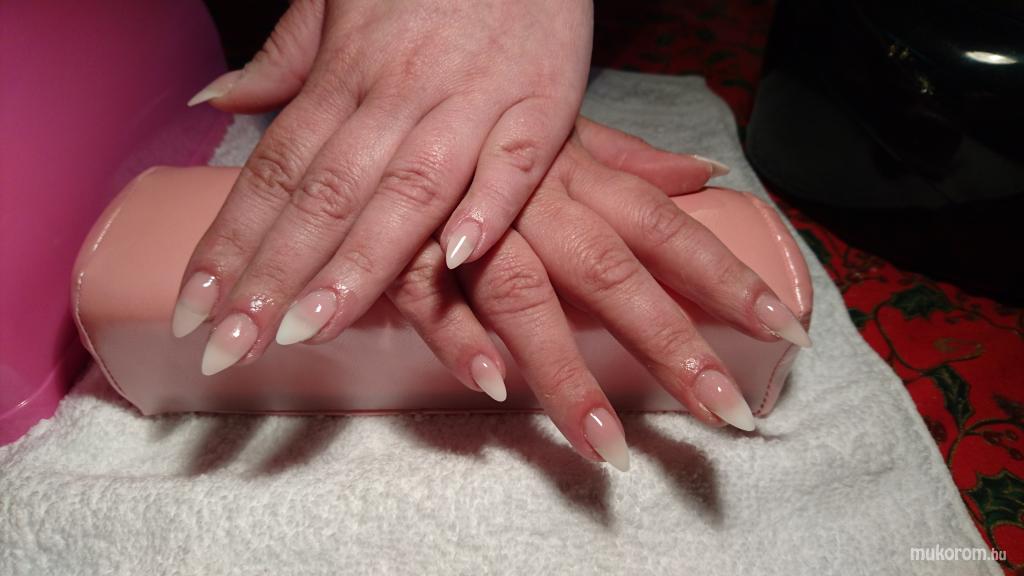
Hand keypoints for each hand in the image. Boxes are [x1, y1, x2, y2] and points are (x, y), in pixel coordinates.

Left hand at [173, 0, 593, 373]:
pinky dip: (490, 205)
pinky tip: (458, 257)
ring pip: (408, 189)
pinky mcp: (542, 104)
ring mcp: (472, 101)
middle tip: (233, 347)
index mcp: (345, 75)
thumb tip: (216, 104)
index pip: (274, 173)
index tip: (197, 310)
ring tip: (310, 328)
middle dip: (274, 276)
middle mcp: (398, 94)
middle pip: (326, 195)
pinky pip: (514, 161)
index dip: (232, 244)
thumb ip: (283, 58)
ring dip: (360, 262)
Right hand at [384, 118, 810, 469]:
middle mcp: (535, 205)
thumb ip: (634, 159)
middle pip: (613, 274)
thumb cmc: (487, 126)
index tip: (784, 330)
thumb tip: (708, 172)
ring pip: (525, 299)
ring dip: (565, 372)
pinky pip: (431, 300)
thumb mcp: (563, 130)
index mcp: (578, 176)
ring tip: (610, 446)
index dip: (727, 278)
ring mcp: (470, 230)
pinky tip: (492, 386)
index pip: (667, 228)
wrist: (391, 108)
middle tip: (725, 412)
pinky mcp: (406, 255)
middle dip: (671, 344)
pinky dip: (459, 339)